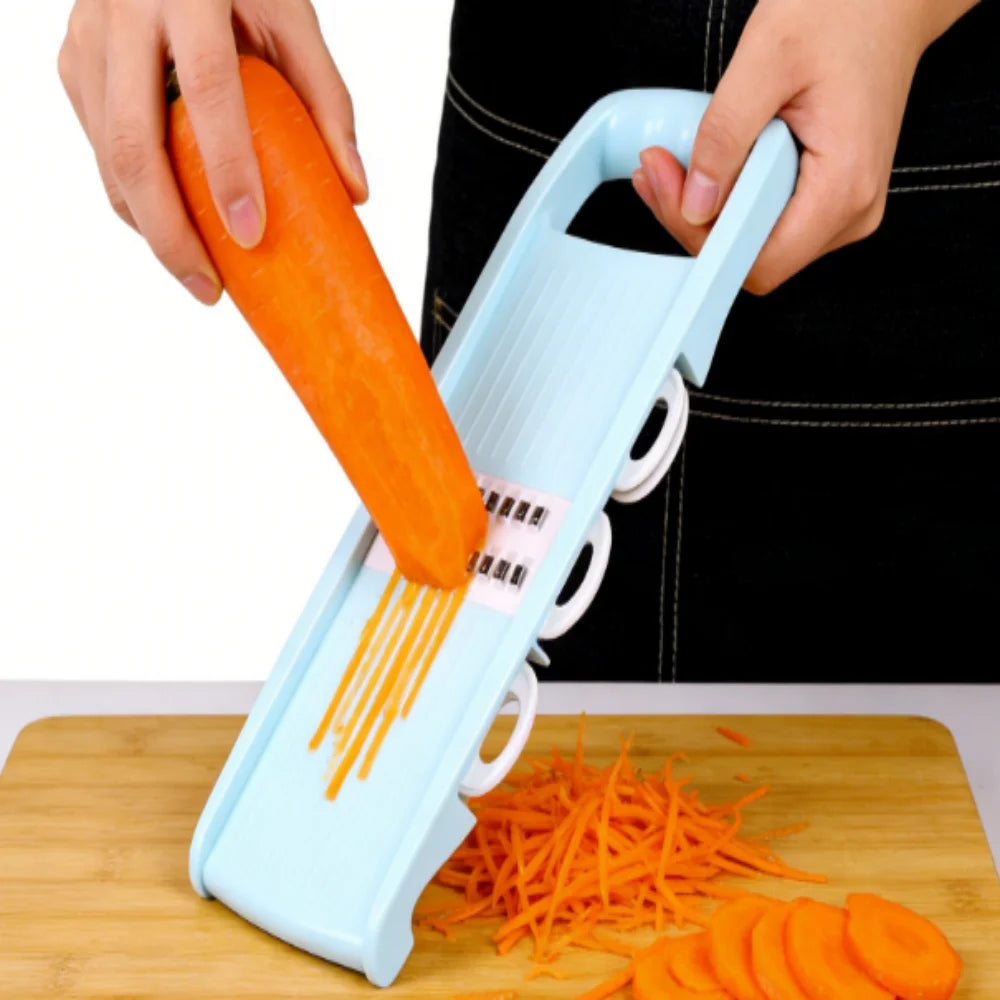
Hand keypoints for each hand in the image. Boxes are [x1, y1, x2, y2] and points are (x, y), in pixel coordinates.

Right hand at [58, 0, 366, 303]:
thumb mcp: (292, 17)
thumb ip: (325, 98)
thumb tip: (355, 192)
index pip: (207, 91)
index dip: (226, 170)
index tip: (250, 235)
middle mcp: (124, 11)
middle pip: (133, 143)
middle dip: (169, 232)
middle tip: (210, 288)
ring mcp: (88, 38)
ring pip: (106, 155)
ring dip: (148, 227)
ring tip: (195, 273)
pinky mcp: (74, 62)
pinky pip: (99, 148)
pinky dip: (134, 199)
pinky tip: (171, 227)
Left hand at [632, 0, 978, 293]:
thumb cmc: (843, 12)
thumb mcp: (768, 57)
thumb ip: (725, 134)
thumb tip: (694, 204)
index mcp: (845, 187)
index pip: (759, 262)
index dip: (702, 239)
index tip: (666, 186)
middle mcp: (851, 212)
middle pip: (753, 259)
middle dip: (694, 220)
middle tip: (657, 168)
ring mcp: (842, 208)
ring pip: (755, 243)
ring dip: (706, 210)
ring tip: (673, 162)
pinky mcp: (829, 197)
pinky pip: (766, 219)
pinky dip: (728, 197)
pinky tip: (704, 164)